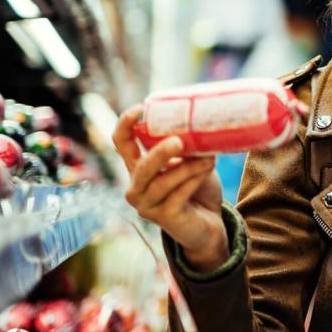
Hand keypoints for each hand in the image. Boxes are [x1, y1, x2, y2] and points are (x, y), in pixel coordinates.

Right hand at [113, 106, 228, 271]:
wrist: (209, 224)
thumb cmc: (198, 188)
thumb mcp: (191, 162)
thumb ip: (188, 147)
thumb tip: (201, 122)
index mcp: (139, 167)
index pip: (121, 142)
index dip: (125, 124)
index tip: (141, 108)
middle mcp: (136, 186)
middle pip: (141, 166)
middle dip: (159, 153)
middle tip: (179, 141)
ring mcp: (147, 204)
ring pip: (163, 181)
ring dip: (188, 167)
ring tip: (210, 157)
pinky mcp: (163, 217)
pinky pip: (178, 194)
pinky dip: (194, 179)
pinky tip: (207, 170)